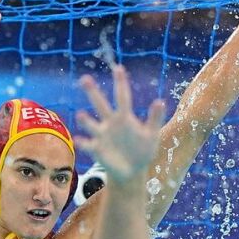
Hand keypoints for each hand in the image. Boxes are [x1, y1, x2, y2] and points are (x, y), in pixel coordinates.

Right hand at [74, 66, 167, 186]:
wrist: (133, 171)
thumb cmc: (143, 150)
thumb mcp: (152, 134)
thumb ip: (155, 118)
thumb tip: (160, 101)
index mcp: (124, 117)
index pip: (122, 96)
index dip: (120, 83)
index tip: (118, 68)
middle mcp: (110, 123)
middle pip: (100, 104)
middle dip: (92, 92)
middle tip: (85, 79)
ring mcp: (102, 136)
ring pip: (91, 124)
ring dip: (85, 120)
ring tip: (81, 115)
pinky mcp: (97, 150)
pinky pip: (88, 145)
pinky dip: (83, 142)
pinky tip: (79, 139)